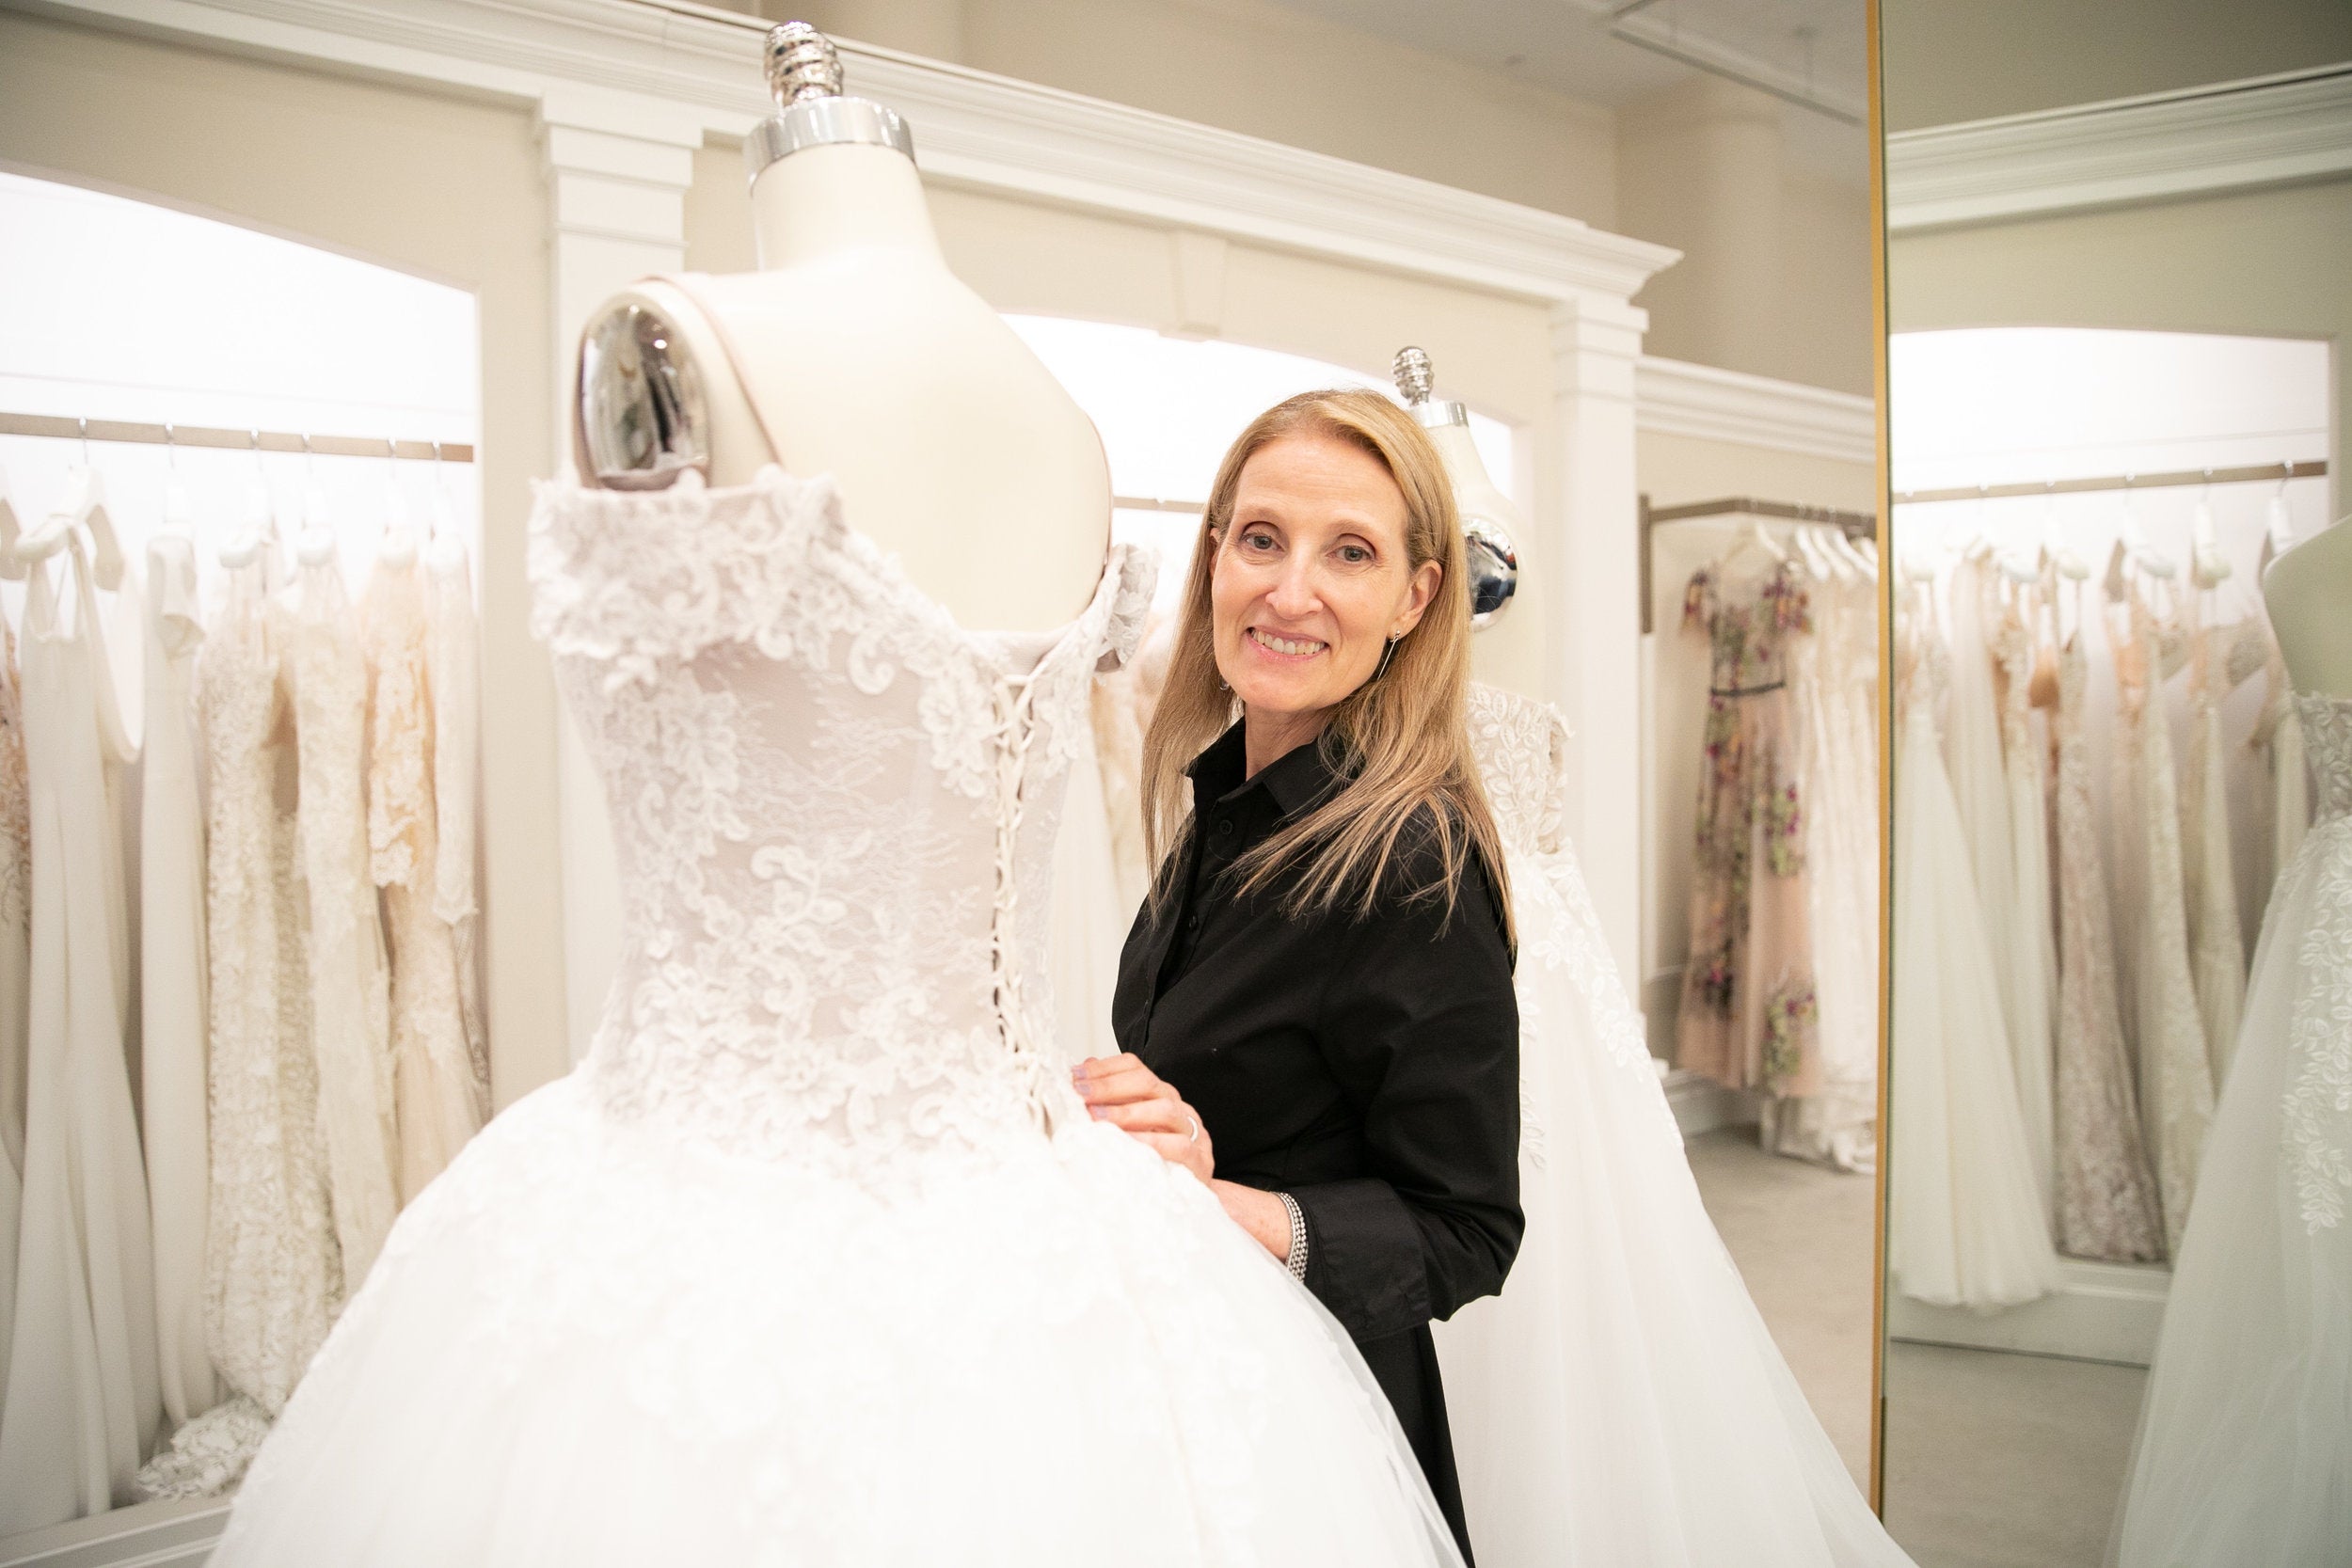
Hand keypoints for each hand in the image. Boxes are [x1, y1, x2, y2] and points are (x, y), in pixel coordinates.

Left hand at [1071, 1054, 1213, 1184]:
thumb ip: (1107, 1105)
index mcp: (1159, 1096)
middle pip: (1148, 1083)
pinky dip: (1151, 1142)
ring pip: (1165, 1110)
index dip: (1104, 1068)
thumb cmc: (1154, 1162)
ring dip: (1127, 1112)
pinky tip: (1127, 1143)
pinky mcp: (1199, 1160)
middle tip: (1081, 1095)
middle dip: (1109, 1086)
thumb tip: (1078, 1078)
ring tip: (1097, 1118)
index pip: (1134, 1067)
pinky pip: (1178, 1146)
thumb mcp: (1129, 1131)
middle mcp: (1176, 1108)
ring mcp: (1191, 1132)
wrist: (1189, 1202)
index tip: (1075, 1077)